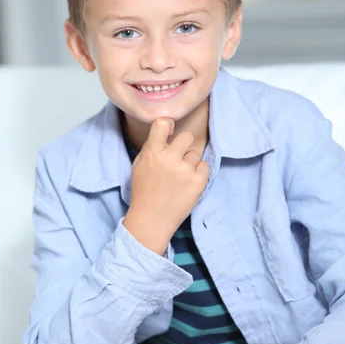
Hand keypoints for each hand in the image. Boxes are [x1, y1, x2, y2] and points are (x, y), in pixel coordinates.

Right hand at [123, 118, 209, 253]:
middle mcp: (169, 159)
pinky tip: (188, 181)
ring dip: (190, 161)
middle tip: (178, 157)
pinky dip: (199, 172)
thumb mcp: (139, 165)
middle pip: (186, 136)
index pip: (162, 123)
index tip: (170, 131)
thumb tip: (169, 133)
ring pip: (195, 153)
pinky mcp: (198, 182)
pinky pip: (205, 165)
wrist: (151, 219)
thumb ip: (153, 147)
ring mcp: (185, 170)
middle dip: (183, 145)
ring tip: (180, 176)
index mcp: (152, 153)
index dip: (168, 125)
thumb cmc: (144, 192)